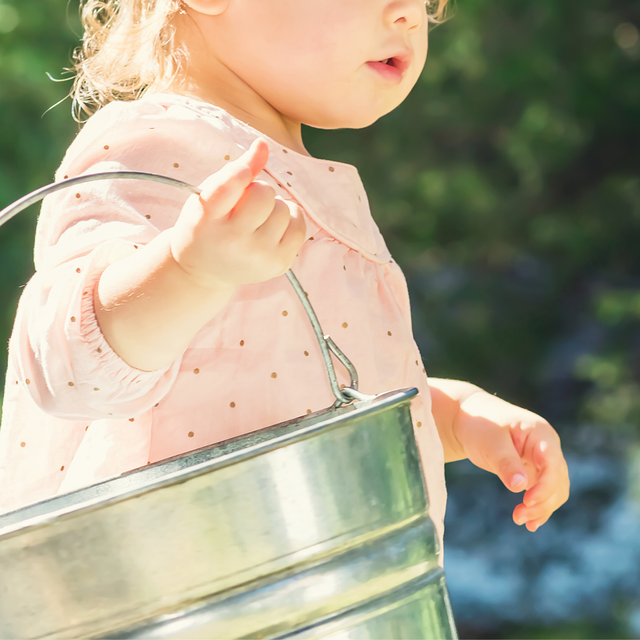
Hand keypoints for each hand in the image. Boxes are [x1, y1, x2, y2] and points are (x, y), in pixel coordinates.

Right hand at [170, 138, 305, 289]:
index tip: (244, 170)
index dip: (240, 172)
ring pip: (284, 209)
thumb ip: (235, 171)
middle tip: (243, 209)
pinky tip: (272, 229)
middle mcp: (233, 241)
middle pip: (264, 193)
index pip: (227, 187)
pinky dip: (290, 221)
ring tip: (256, 222)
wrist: (204, 270)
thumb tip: (263, 144)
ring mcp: (259, 256)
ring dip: (274, 208)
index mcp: (207, 219)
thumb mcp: (208, 196)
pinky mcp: (280, 265)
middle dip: (258, 193)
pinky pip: (300, 226)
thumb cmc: (206, 225)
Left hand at [454, 391, 569, 531]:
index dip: (545, 486)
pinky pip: (543, 492)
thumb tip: (520, 487)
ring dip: (542, 508)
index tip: (527, 501)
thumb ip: (506, 463)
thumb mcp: (490, 441)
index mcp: (540, 433)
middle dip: (542, 502)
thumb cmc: (480, 424)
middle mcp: (547, 447)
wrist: (469, 418)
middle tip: (518, 517)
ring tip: (521, 521)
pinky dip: (539, 507)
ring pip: (554, 490)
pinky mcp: (534, 471)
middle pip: (558, 480)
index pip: (553, 464)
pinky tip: (530, 523)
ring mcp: (543, 459)